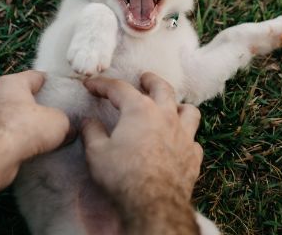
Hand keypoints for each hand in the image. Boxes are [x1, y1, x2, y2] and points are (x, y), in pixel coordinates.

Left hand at [0, 70, 69, 190]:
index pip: (34, 76)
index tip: (58, 90)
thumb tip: (67, 129)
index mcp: (11, 83)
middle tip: (47, 116)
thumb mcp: (58, 122)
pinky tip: (18, 151)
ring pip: (4, 117)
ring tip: (34, 137)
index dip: (48, 83)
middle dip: (31, 106)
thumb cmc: (24, 128)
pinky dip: (6, 141)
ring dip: (17, 125)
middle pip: (17, 96)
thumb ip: (64, 121)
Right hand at [81, 72, 202, 233]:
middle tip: (144, 78)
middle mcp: (166, 116)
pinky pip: (193, 140)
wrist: (153, 203)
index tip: (91, 85)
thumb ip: (92, 132)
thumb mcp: (97, 152)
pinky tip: (178, 143)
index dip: (102, 85)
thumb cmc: (122, 175)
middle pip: (162, 88)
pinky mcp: (193, 156)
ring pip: (189, 110)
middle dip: (151, 80)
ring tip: (171, 107)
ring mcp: (184, 135)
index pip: (119, 89)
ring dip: (179, 105)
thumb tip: (88, 121)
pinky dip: (186, 137)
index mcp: (140, 110)